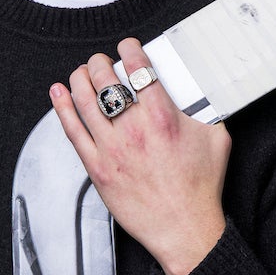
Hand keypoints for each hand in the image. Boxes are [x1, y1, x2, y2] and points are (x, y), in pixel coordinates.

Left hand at [50, 38, 231, 274]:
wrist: (184, 228)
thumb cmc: (200, 187)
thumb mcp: (217, 138)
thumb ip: (208, 110)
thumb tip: (204, 91)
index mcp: (163, 117)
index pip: (139, 69)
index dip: (129, 49)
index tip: (128, 46)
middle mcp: (134, 129)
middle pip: (106, 79)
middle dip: (100, 62)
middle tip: (102, 61)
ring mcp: (112, 149)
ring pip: (85, 100)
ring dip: (79, 79)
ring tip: (81, 72)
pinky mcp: (97, 168)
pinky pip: (73, 132)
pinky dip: (62, 108)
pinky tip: (58, 93)